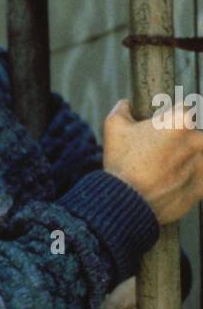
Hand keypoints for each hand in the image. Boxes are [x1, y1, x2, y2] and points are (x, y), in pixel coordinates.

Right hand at [103, 97, 202, 224]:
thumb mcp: (114, 128)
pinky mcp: (202, 187)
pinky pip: (200, 178)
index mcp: (181, 121)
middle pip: (195, 135)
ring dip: (188, 160)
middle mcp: (197, 140)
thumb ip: (123, 109)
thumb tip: (126, 104)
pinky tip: (172, 183)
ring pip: (200, 156)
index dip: (172, 118)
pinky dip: (189, 179)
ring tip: (165, 170)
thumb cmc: (121, 164)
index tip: (163, 127)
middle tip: (161, 153)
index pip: (187, 109)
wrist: (125, 204)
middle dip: (181, 142)